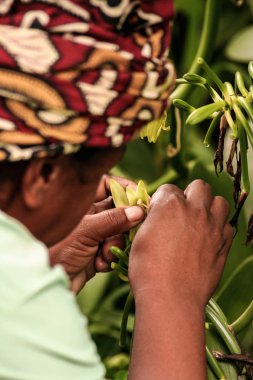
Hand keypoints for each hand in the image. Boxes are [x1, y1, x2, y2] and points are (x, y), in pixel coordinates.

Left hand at [49, 175, 143, 292]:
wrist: (45, 282)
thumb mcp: (86, 230)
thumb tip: (138, 211)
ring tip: (105, 253)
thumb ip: (113, 219)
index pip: (107, 185)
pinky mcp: (96, 253)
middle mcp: (89, 216)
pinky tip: (99, 265)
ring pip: (118, 232)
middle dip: (124, 222)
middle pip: (117, 210)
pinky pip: (113, 249)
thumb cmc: (57, 249)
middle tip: (133, 230)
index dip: (124, 189)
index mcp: (81, 203)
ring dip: (115, 244)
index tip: (140, 199)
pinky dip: (109, 257)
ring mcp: (93, 235)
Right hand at [129, 180, 232, 310]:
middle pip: (199, 186)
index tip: (159, 211)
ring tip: (199, 220)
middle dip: (190, 194)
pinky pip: (227, 227)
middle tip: (181, 211)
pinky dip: (219, 229)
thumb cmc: (148, 270)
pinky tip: (208, 239)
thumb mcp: (139, 238)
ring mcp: (213, 227)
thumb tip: (156, 216)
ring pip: (220, 202)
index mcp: (170, 205)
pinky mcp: (223, 245)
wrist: (171, 298)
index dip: (162, 199)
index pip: (168, 188)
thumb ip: (152, 220)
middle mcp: (195, 210)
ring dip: (209, 207)